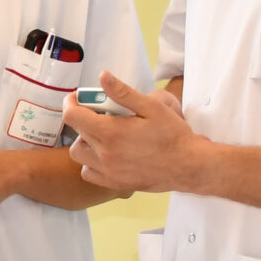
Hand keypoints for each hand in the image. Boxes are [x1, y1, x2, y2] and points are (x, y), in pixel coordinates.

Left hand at [63, 72, 203, 194]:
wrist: (189, 165)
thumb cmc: (173, 135)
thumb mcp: (151, 107)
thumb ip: (123, 92)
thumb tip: (103, 77)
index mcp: (111, 132)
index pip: (73, 116)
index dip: (71, 103)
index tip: (77, 98)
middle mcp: (105, 154)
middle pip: (77, 132)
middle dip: (84, 118)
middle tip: (101, 114)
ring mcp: (108, 171)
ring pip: (79, 153)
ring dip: (85, 141)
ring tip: (103, 134)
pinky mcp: (114, 183)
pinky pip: (88, 172)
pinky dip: (91, 162)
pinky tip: (106, 154)